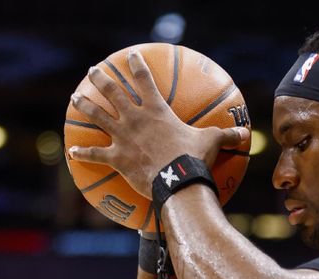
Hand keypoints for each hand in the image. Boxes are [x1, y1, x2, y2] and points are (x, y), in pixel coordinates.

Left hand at [67, 50, 248, 198]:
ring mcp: (123, 137)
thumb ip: (226, 135)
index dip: (136, 65)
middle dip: (102, 78)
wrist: (178, 180)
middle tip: (94, 70)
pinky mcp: (116, 157)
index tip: (130, 56)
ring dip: (85, 105)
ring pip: (97, 116)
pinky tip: (73, 153)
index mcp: (156, 110)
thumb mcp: (213, 143)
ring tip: (75, 97)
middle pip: (113, 92)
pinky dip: (83, 154)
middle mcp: (135, 118)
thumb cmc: (194, 159)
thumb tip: (246, 135)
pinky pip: (95, 155)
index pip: (144, 80)